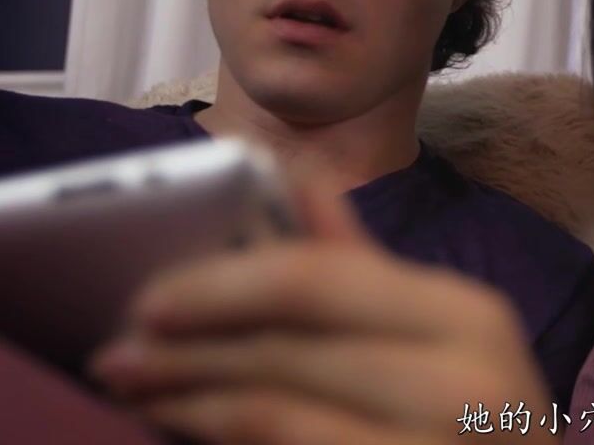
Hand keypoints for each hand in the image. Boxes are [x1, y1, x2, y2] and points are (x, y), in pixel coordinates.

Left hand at [90, 183, 551, 444]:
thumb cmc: (478, 413)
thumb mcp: (440, 333)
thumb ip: (359, 262)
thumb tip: (293, 174)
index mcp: (465, 315)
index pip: (320, 279)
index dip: (220, 283)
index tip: (149, 294)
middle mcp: (460, 384)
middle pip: (286, 349)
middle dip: (186, 348)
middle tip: (115, 352)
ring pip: (273, 417)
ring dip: (187, 401)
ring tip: (135, 392)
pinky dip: (224, 442)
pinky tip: (190, 430)